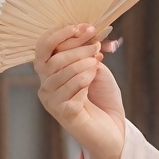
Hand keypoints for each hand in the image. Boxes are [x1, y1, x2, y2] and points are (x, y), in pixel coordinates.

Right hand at [35, 23, 125, 158]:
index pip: (43, 46)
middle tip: (97, 47)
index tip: (86, 27)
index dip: (61, 33)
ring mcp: (52, 101)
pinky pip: (71, 89)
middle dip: (77, 49)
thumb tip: (87, 31)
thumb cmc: (103, 98)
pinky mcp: (63, 113)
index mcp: (49, 72)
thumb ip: (87, 52)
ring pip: (61, 72)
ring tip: (97, 63)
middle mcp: (45, 86)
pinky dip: (84, 79)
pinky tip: (94, 77)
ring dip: (83, 63)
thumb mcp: (95, 67)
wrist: (114, 131)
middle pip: (53, 59)